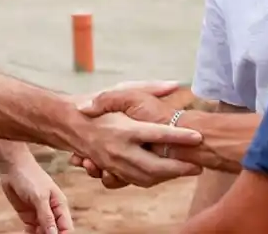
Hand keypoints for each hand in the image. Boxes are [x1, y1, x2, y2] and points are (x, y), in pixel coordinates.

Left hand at [0, 157, 73, 233]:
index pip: (66, 228)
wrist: (12, 167)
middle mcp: (52, 212)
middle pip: (55, 233)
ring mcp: (40, 215)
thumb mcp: (39, 197)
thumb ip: (46, 217)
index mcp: (60, 205)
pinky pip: (32, 232)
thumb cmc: (30, 176)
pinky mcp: (28, 216)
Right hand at [72, 86, 194, 188]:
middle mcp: (120, 150)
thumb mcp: (121, 90)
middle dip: (179, 168)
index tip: (198, 136)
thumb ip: (149, 88)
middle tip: (199, 166)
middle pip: (155, 166)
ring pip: (147, 178)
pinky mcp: (111, 171)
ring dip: (169, 177)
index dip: (179, 136)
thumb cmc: (98, 104)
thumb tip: (175, 85)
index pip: (157, 134)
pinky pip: (136, 181)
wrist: (69, 123)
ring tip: (188, 171)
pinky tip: (165, 174)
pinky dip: (153, 180)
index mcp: (124, 129)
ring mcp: (115, 164)